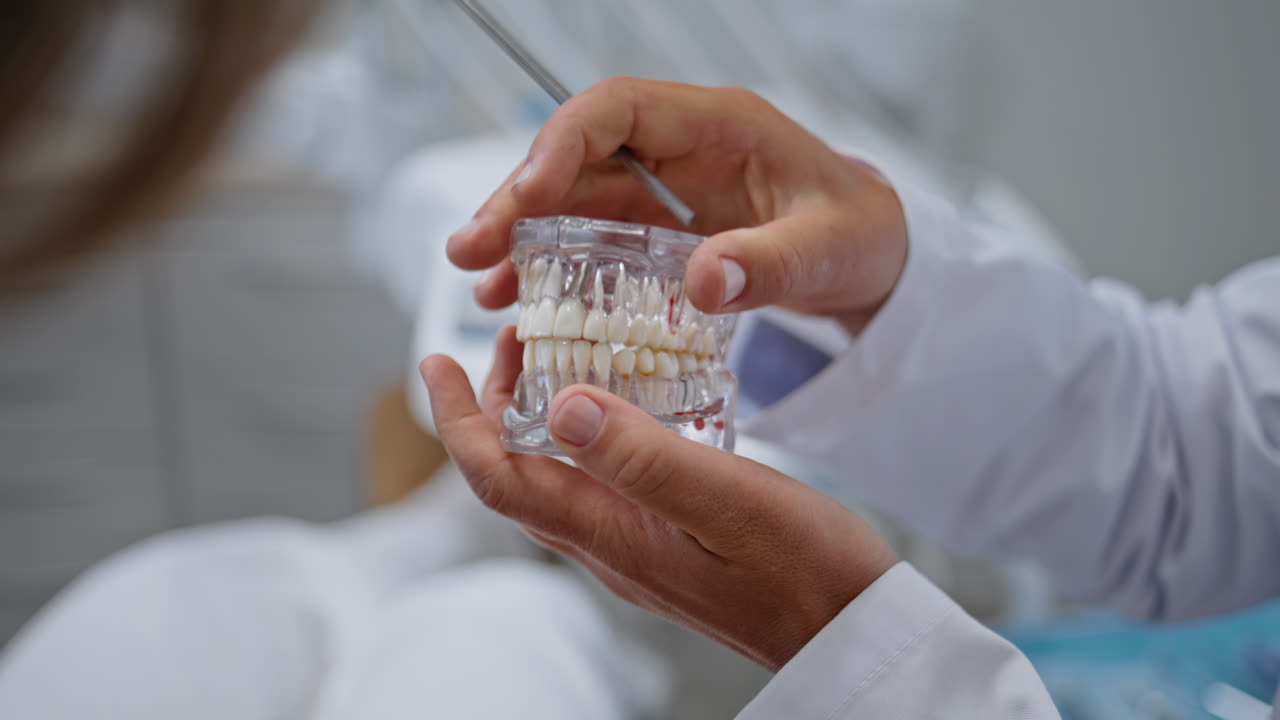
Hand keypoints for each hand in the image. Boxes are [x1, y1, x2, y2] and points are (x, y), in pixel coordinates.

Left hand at [420, 328, 898, 670]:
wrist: (852, 630)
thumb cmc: (806, 570)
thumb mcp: (728, 499)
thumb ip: (644, 457)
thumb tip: (560, 407)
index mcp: (612, 536)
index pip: (501, 480)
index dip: (458, 422)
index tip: (436, 361)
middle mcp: (611, 548)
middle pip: (519, 477)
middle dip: (494, 406)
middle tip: (510, 335)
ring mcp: (638, 550)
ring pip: (559, 480)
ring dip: (537, 418)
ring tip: (554, 355)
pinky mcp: (667, 545)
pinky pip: (601, 486)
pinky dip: (587, 435)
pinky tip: (622, 406)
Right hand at [449, 77, 909, 334]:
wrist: (873, 257)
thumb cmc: (859, 235)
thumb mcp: (829, 251)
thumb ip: (771, 264)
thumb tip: (702, 281)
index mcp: (716, 126)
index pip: (617, 110)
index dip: (561, 143)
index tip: (526, 196)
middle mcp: (677, 150)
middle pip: (577, 158)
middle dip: (518, 199)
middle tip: (470, 251)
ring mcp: (664, 192)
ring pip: (573, 200)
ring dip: (521, 237)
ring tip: (481, 284)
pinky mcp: (658, 232)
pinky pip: (591, 240)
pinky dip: (552, 268)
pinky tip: (518, 302)